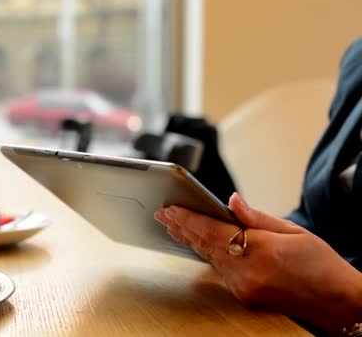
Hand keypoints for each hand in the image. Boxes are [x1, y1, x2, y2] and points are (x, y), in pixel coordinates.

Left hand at [155, 193, 361, 334]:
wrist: (338, 301)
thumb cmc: (320, 263)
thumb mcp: (293, 231)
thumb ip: (256, 217)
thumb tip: (231, 201)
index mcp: (261, 250)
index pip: (213, 230)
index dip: (189, 218)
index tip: (170, 208)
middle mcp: (248, 272)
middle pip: (205, 245)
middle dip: (182, 227)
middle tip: (163, 213)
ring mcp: (244, 287)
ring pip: (209, 257)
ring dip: (190, 240)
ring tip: (172, 225)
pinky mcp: (244, 296)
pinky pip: (220, 270)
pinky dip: (207, 253)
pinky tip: (196, 243)